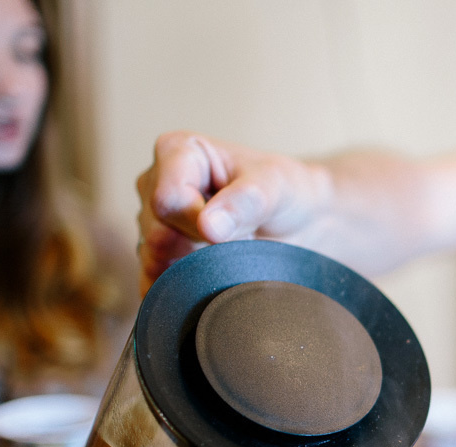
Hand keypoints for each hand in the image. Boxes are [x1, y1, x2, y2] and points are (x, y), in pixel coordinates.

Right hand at [135, 132, 330, 290]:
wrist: (300, 221)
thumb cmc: (286, 192)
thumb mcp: (276, 187)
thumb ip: (245, 201)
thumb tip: (208, 226)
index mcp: (177, 151)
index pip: (167, 200)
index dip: (198, 224)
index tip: (235, 228)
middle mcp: (156, 183)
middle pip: (158, 232)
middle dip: (198, 247)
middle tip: (238, 240)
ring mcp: (154, 220)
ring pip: (155, 258)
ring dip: (194, 268)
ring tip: (229, 253)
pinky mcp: (160, 254)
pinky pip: (154, 280)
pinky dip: (182, 288)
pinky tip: (207, 283)